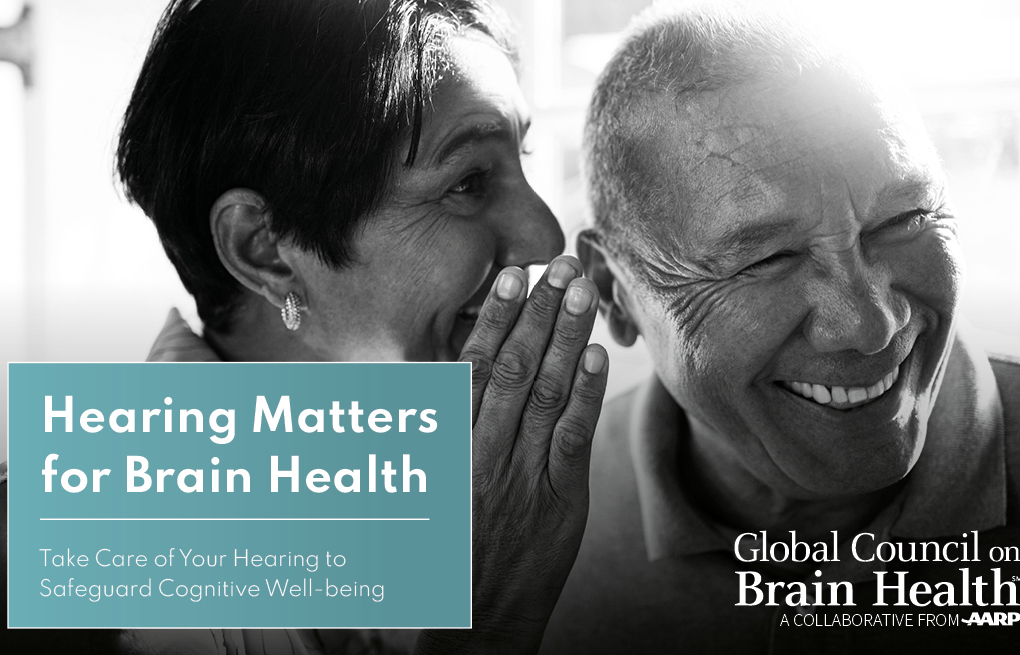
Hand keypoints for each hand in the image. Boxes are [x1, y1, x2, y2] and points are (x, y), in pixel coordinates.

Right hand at [418, 256, 607, 653]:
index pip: (470, 369)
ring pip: (546, 393)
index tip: (509, 278)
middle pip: (514, 368)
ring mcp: (523, 476)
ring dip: (567, 338)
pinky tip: (598, 356)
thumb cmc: (442, 555)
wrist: (474, 621)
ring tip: (581, 292)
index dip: (493, 320)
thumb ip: (433, 437)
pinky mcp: (559, 499)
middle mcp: (483, 453)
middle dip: (539, 312)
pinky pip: (572, 438)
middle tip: (559, 265)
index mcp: (446, 448)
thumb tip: (436, 385)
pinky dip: (587, 395)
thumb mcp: (421, 493)